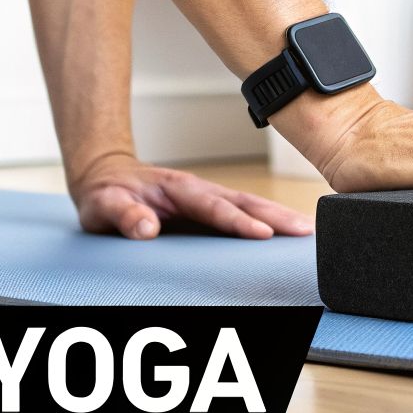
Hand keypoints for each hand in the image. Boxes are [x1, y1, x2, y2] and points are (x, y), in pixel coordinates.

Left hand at [71, 155, 311, 239]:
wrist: (107, 177)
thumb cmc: (106, 194)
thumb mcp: (104, 205)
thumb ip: (124, 215)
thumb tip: (146, 228)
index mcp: (178, 190)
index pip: (214, 208)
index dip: (239, 221)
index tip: (263, 234)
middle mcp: (200, 190)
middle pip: (245, 201)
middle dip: (276, 216)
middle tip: (305, 231)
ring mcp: (208, 197)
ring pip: (251, 204)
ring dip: (279, 216)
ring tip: (308, 231)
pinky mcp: (211, 206)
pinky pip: (245, 210)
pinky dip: (269, 218)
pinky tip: (286, 231)